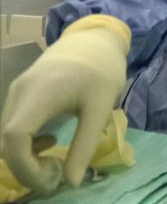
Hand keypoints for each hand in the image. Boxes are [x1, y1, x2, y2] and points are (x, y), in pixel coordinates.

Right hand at [1, 15, 129, 193]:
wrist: (95, 40)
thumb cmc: (102, 70)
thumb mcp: (101, 107)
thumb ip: (84, 144)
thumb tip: (72, 182)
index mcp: (39, 94)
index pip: (14, 137)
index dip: (26, 166)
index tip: (53, 178)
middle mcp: (19, 93)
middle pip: (6, 142)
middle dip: (27, 168)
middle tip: (59, 175)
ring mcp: (16, 92)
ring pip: (6, 138)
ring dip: (26, 158)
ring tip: (57, 162)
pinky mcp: (20, 94)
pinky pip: (12, 126)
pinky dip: (25, 144)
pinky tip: (50, 141)